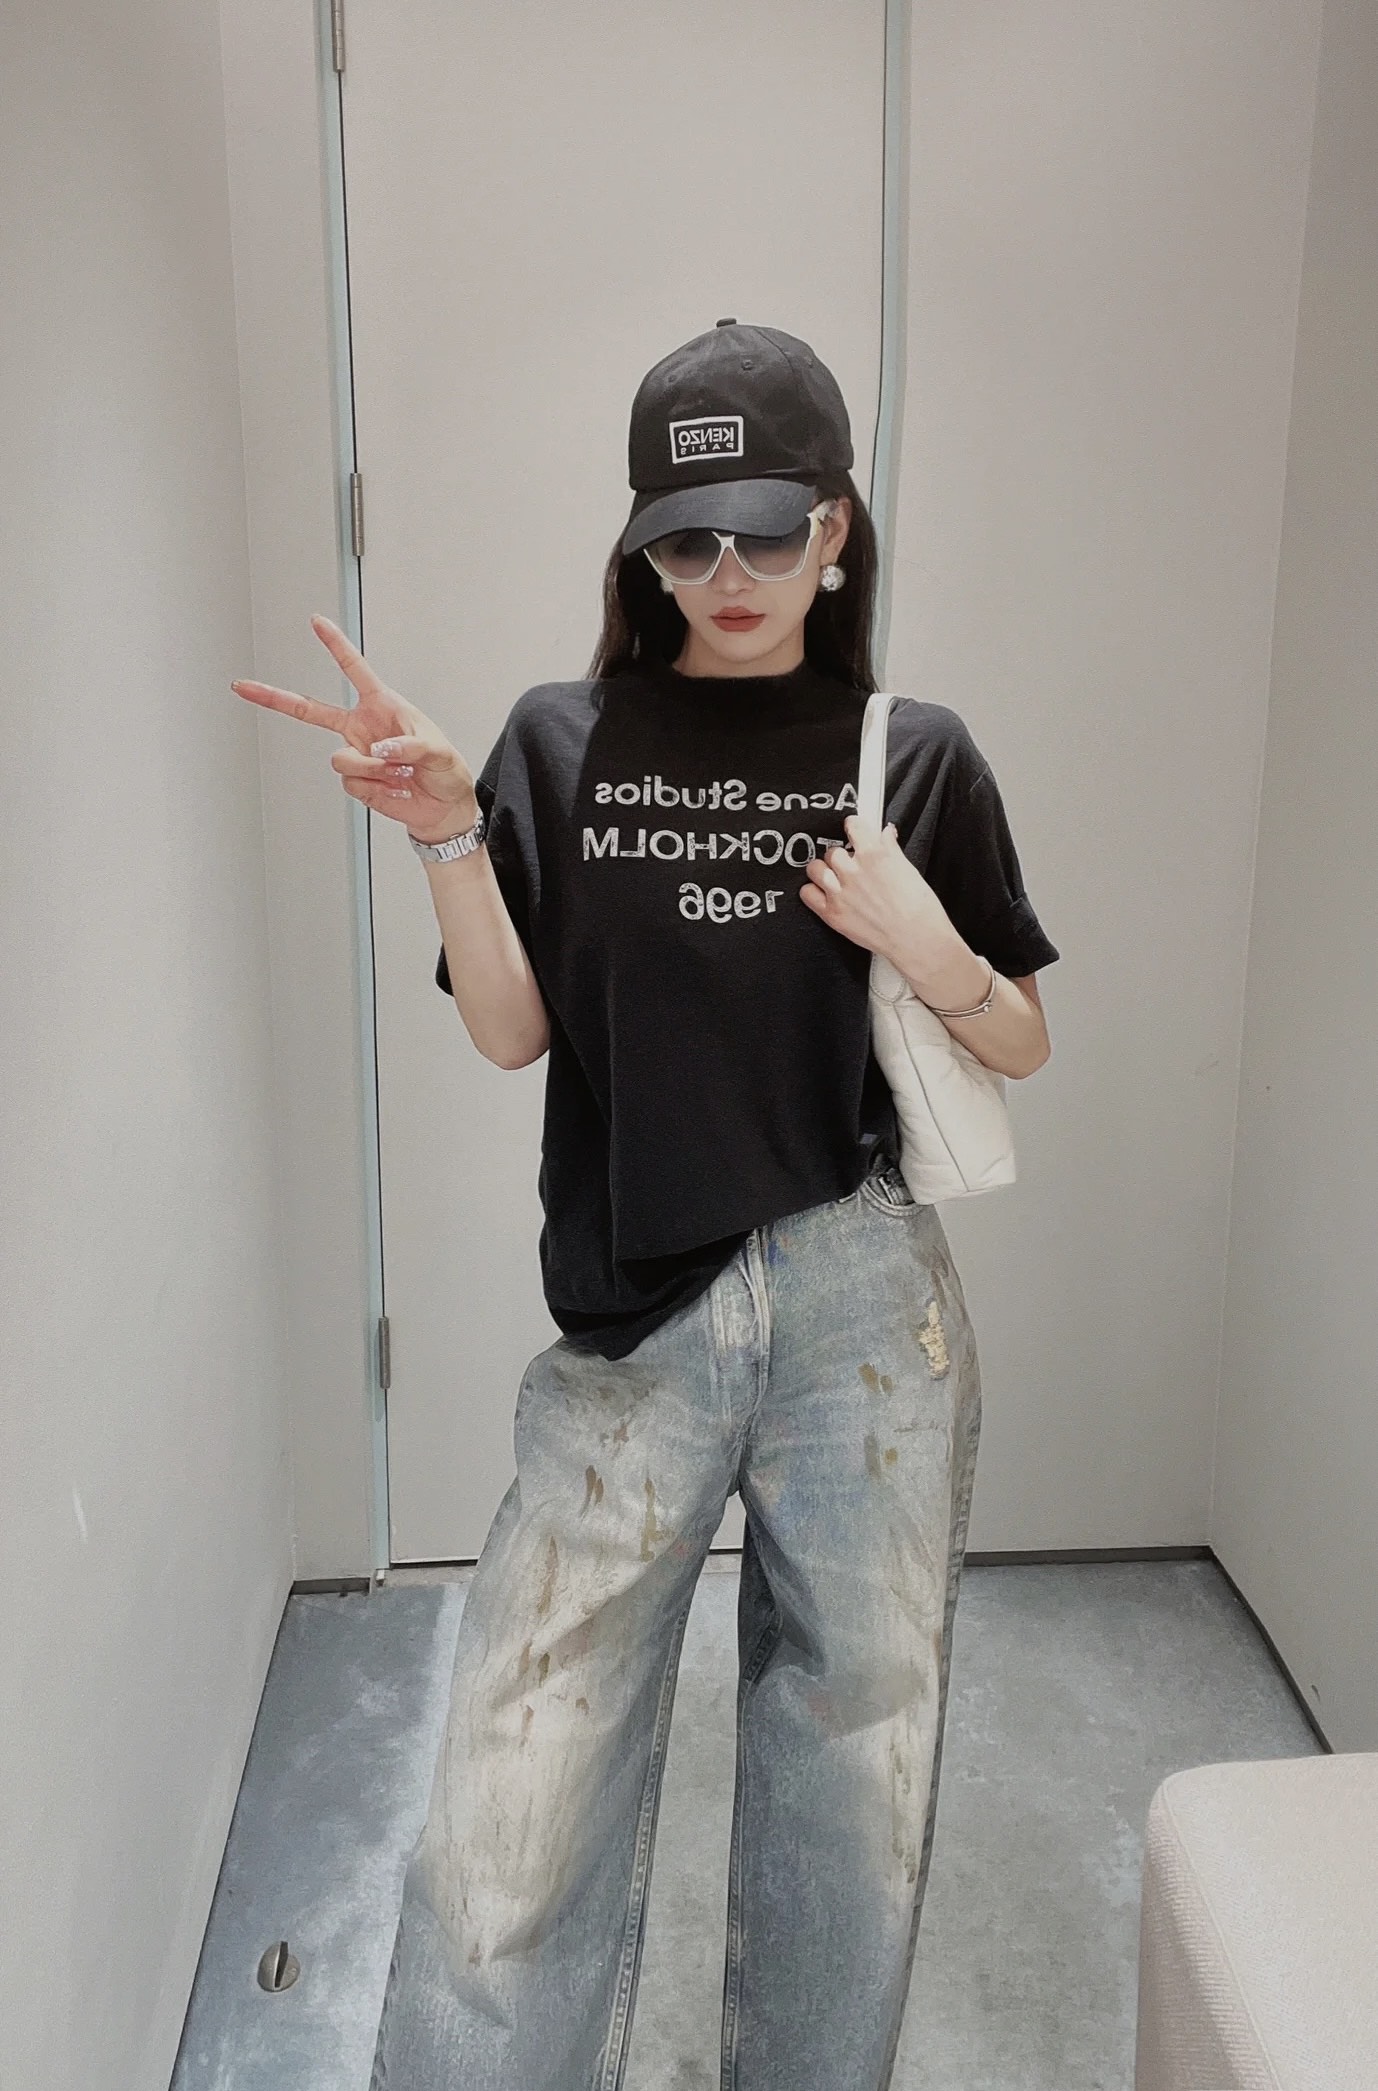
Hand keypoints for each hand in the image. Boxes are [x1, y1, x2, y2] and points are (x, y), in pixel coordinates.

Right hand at [230, 614, 477, 840]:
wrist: (444, 807)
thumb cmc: (445, 770)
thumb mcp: (439, 751)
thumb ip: (410, 745)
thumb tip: (381, 747)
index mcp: (383, 706)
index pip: (354, 670)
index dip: (335, 645)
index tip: (317, 622)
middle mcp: (362, 727)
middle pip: (309, 710)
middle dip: (275, 698)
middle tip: (246, 687)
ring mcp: (357, 754)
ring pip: (340, 759)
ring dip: (373, 768)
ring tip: (400, 773)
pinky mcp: (357, 782)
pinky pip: (353, 783)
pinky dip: (377, 787)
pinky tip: (395, 787)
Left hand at [798, 813, 953, 964]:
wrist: (916, 939)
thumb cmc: (919, 908)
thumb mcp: (908, 869)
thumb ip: (891, 849)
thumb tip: (885, 834)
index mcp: (874, 854)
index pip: (853, 825)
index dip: (854, 828)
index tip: (854, 832)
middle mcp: (853, 870)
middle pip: (832, 851)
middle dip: (840, 857)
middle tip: (850, 866)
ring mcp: (839, 892)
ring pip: (815, 868)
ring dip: (823, 872)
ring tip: (834, 879)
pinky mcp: (832, 913)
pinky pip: (807, 893)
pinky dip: (812, 892)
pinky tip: (824, 894)